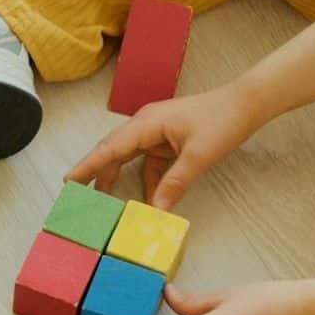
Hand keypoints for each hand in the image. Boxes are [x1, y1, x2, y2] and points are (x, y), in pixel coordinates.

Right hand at [66, 84, 265, 208]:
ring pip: (129, 158)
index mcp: (147, 123)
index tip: (68, 180)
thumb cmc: (222, 120)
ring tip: (103, 202)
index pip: (110, 147)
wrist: (246, 104)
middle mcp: (146, 125)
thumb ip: (175, 183)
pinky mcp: (167, 142)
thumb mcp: (198, 156)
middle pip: (113, 152)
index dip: (88, 165)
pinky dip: (147, 182)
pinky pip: (149, 164)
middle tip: (76, 195)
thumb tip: (157, 209)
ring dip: (119, 179)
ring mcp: (156, 133)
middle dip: (95, 173)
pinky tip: (148, 201)